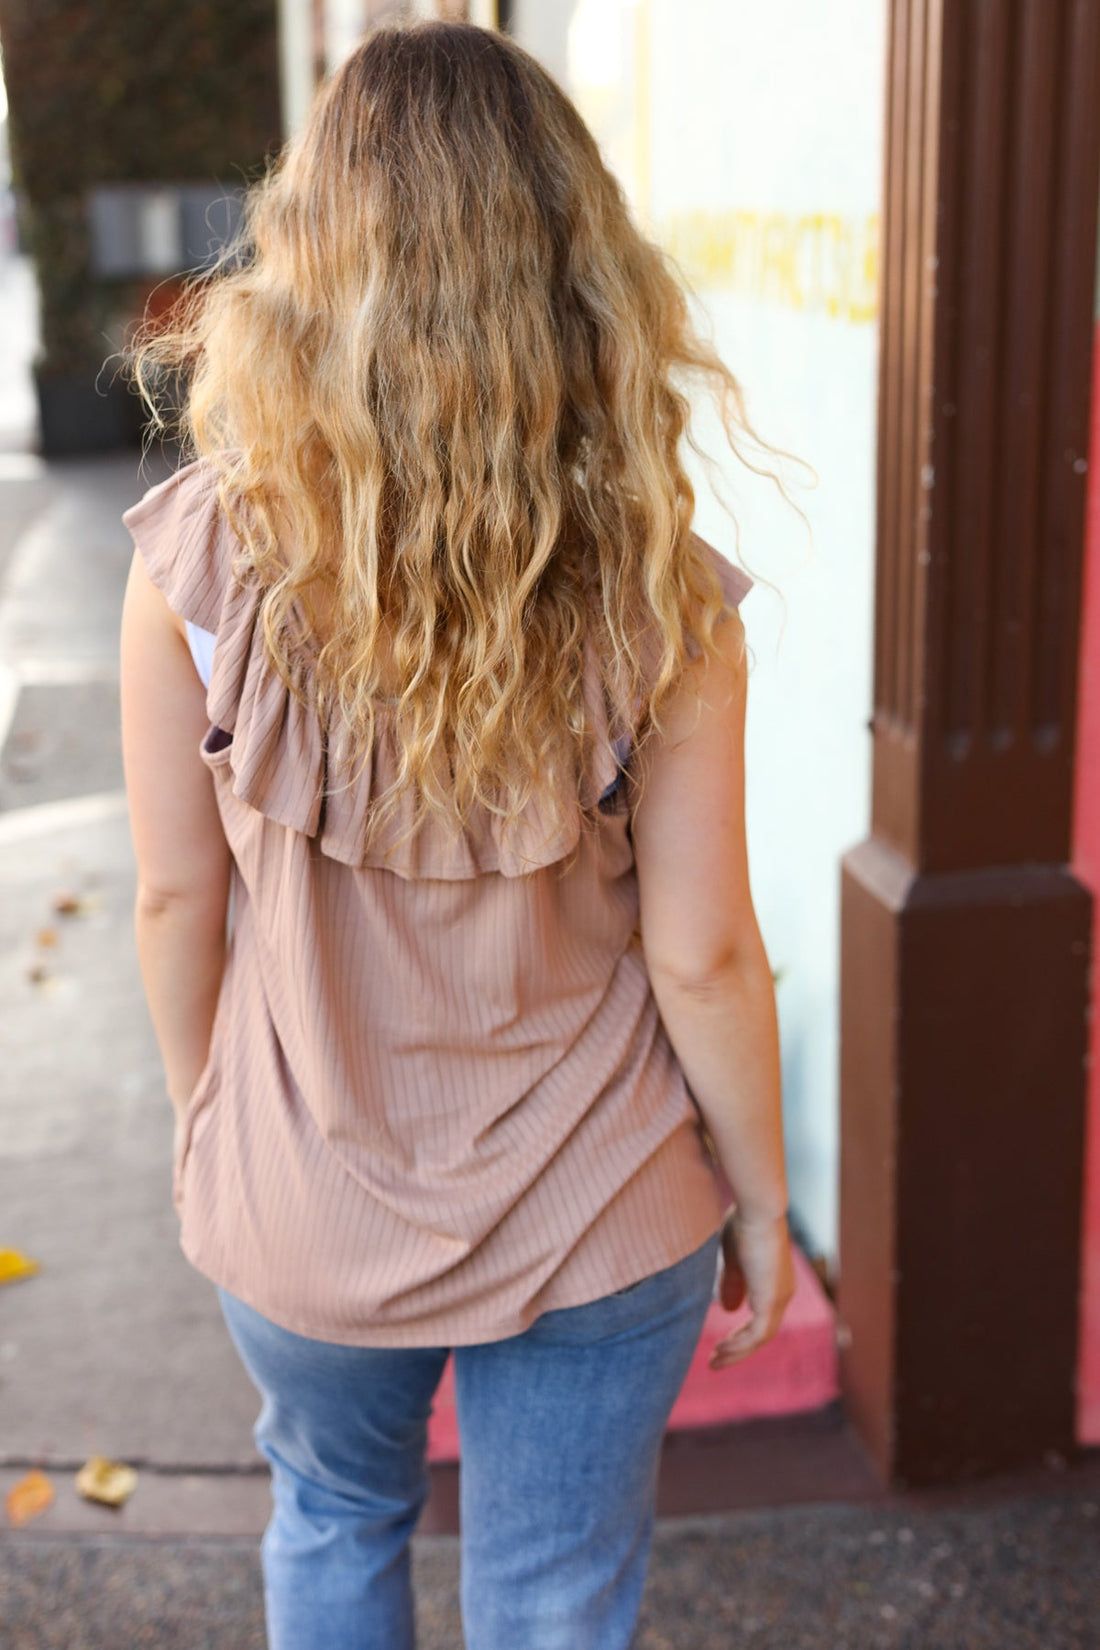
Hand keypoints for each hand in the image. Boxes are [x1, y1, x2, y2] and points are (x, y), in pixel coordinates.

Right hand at [709, 1207, 795, 1370]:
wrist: (757, 1209)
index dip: (740, 1334)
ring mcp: (779, 1298)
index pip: (761, 1318)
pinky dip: (739, 1345)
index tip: (720, 1345)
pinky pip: (757, 1335)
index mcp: (774, 1282)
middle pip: (762, 1334)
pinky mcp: (771, 1300)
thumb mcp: (733, 1257)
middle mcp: (782, 1293)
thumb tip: (729, 1310)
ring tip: (714, 1361)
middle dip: (738, 1350)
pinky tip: (720, 1348)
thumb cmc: (744, 1223)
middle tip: (715, 1362)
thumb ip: (732, 1283)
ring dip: (736, 1352)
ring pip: (760, 1339)